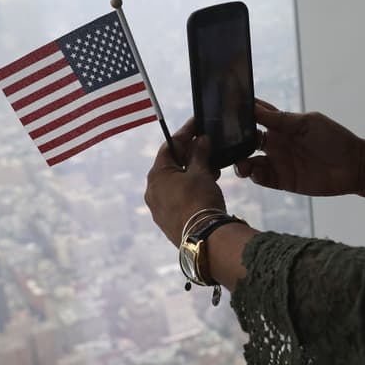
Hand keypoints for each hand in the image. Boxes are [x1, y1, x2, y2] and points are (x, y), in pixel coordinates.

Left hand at [144, 118, 225, 243]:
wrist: (204, 239)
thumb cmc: (200, 200)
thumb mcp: (201, 172)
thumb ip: (199, 153)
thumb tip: (201, 139)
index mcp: (156, 175)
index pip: (169, 147)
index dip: (185, 134)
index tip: (197, 124)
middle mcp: (152, 191)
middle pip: (171, 165)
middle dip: (190, 154)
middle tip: (207, 146)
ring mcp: (158, 208)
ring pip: (175, 183)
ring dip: (192, 172)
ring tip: (212, 168)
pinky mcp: (168, 221)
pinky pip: (177, 197)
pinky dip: (190, 188)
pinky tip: (206, 186)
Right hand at [233, 99, 364, 196]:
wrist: (354, 166)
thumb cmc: (334, 138)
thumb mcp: (309, 123)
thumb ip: (282, 119)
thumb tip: (255, 108)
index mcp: (281, 125)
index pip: (255, 117)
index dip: (241, 114)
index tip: (224, 111)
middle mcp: (276, 143)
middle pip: (246, 141)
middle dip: (234, 142)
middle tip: (226, 142)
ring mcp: (278, 162)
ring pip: (250, 162)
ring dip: (241, 161)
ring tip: (240, 162)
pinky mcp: (283, 180)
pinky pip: (262, 178)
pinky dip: (255, 175)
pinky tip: (254, 172)